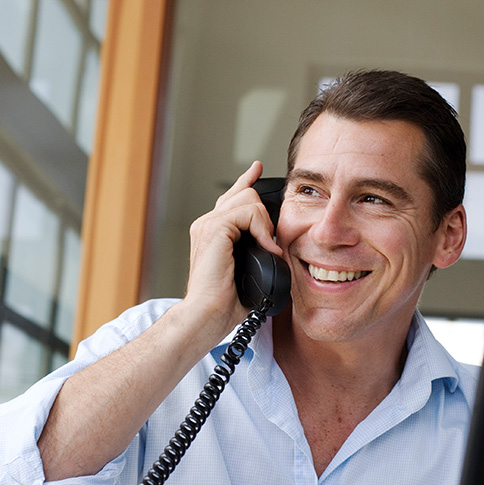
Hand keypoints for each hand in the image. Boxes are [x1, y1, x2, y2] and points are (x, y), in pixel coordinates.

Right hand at [185, 161, 283, 330]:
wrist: (208, 315)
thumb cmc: (225, 303)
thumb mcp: (249, 271)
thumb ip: (257, 252)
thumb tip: (275, 249)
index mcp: (214, 232)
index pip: (232, 198)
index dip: (247, 181)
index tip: (257, 170)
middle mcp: (207, 224)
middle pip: (244, 193)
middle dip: (265, 212)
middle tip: (270, 241)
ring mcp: (208, 225)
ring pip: (248, 199)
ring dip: (265, 224)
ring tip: (266, 249)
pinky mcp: (213, 229)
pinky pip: (247, 211)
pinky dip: (261, 229)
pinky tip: (264, 248)